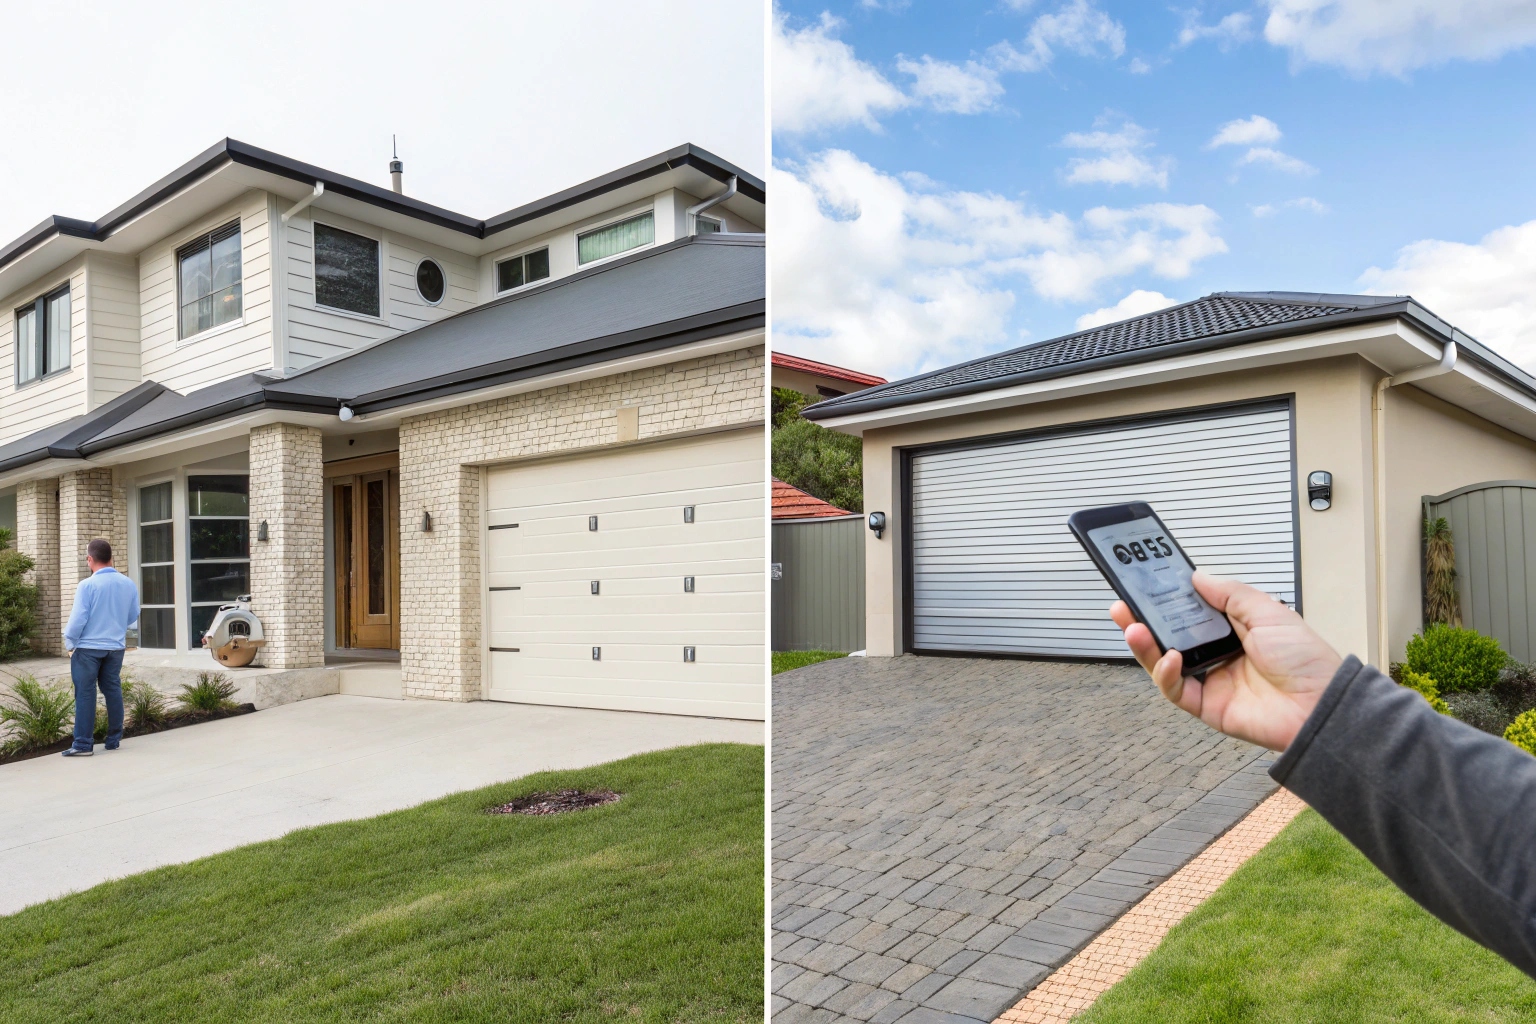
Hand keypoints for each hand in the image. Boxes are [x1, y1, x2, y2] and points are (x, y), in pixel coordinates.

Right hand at [1110, 572, 1342, 751]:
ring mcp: (1210, 681)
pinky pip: (1175, 690)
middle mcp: (1217, 655)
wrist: (1321, 703)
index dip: (1164, 601)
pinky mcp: (1207, 706)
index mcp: (1232, 630)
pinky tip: (1169, 659)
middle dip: (1142, 622)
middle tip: (1122, 607)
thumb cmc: (1305, 659)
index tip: (1143, 586)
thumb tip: (1197, 577)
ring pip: (1164, 663)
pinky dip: (1166, 674)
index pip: (1187, 613)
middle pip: (1168, 638)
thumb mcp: (1267, 611)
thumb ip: (1229, 593)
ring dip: (1144, 646)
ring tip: (1133, 628)